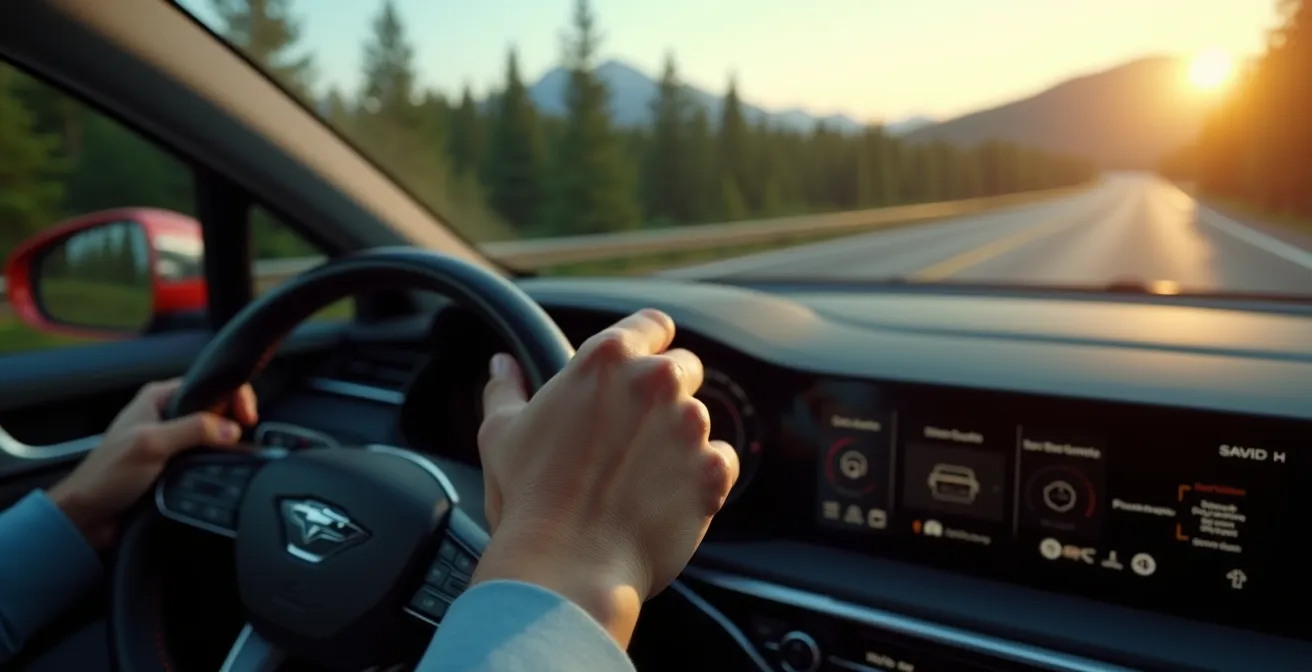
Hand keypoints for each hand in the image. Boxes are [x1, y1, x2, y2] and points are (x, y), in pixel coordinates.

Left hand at [48, 379, 257, 548]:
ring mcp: (171, 442)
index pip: (208, 384)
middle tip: (241, 442)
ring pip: (212, 437)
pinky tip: (222, 473)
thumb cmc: (107, 475)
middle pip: (215, 410)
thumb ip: (193, 430)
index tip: (247, 419)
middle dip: (232, 424)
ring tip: (233, 460)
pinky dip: (215, 465)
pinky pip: (205, 460)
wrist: (87, 516)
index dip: (233, 397)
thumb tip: (233, 430)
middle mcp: (166, 415)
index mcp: (158, 397)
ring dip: (224, 449)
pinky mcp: (174, 466)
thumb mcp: (151, 444)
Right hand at [473, 309, 739, 646]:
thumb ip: (506, 390)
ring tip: (641, 477)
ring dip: (681, 438)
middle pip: (684, 367)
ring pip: (701, 418)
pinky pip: (722, 461)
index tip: (644, 362)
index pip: (652, 324)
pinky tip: (665, 498)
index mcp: (607, 359)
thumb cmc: (529, 498)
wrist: (566, 564)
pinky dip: (702, 477)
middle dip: (667, 393)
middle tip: (634, 433)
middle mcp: (656, 381)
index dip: (651, 341)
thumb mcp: (502, 434)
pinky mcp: (714, 470)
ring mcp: (690, 425)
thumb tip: (501, 366)